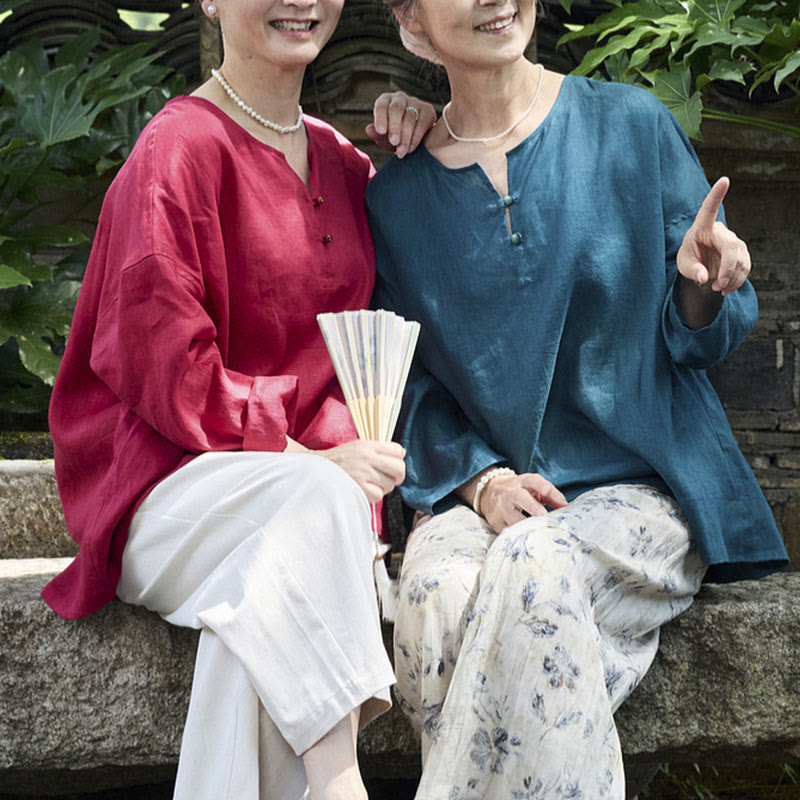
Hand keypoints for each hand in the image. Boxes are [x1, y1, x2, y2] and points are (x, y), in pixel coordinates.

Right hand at [317, 440, 405, 503]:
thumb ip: (378, 449)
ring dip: (384, 487)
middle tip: (391, 479)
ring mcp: (363, 473)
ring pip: (390, 484)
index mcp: (367, 445)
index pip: (398, 450)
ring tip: (371, 483)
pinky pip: (378, 495)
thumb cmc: (338, 460)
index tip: (393, 465)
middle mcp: (367, 457)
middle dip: (398, 476)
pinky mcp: (358, 488)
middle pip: (399, 468)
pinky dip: (374, 495)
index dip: (399, 460)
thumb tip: (402, 454)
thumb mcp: (357, 446)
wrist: (315, 470)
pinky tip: (364, 490)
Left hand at [366, 92, 436, 158]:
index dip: (381, 117)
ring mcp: (415, 102)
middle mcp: (399, 98)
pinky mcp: (427, 110)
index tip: (381, 131)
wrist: (415, 138)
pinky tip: (411, 148)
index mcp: (385, 101)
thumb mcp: (384, 137)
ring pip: (410, 117)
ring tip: (401, 151)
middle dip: (395, 126)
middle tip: (394, 142)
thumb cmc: (395, 136)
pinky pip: (422, 122)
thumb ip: (377, 134)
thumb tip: (369, 129)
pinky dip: (416, 137)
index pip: (381, 105)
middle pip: (397, 108)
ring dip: (405, 136)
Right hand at [480, 472, 567, 533]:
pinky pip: (509, 532)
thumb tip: (567, 508)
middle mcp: (511, 493)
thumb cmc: (519, 491)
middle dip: (532, 507)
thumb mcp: (533, 487)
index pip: (534, 481)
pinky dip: (520, 537)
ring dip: (529, 528)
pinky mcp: (496, 522)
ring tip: (541, 534)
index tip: (549, 493)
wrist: (489, 492)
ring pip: (515, 520)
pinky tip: (529, 542)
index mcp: (523, 482)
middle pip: (521, 498)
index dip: (543, 487)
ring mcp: (502, 508)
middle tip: (543, 515)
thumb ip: (552, 496)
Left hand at [677, 177, 750, 296]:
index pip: (709, 209)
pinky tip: (725, 288)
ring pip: (740, 261)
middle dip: (727, 269)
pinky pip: (745, 268)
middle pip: (732, 247)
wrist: (700, 267)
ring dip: (729, 279)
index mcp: (702, 227)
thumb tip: (703, 278)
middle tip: (716, 286)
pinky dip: (736, 282)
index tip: (724, 180)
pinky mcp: (742, 253)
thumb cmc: (690, 259)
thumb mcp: (684, 265)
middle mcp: (721, 231)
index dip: (716, 195)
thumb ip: (692, 270)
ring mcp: (734, 241)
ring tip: (716, 288)